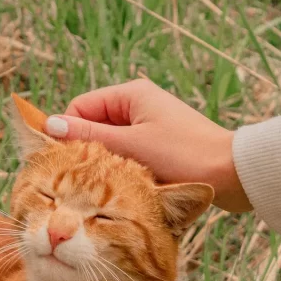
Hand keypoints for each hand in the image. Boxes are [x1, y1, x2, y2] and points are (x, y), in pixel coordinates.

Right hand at [44, 79, 251, 211]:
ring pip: (110, 144)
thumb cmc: (184, 155)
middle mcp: (139, 105)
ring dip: (106, 163)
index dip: (67, 133)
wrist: (232, 174)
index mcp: (131, 94)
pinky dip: (122, 169)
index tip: (62, 162)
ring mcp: (150, 125)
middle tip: (81, 178)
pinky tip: (125, 186)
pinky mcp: (159, 146)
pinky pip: (128, 154)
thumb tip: (49, 125)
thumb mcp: (131, 146)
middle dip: (87, 150)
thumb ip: (89, 137)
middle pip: (94, 126)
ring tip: (106, 183)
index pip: (81, 108)